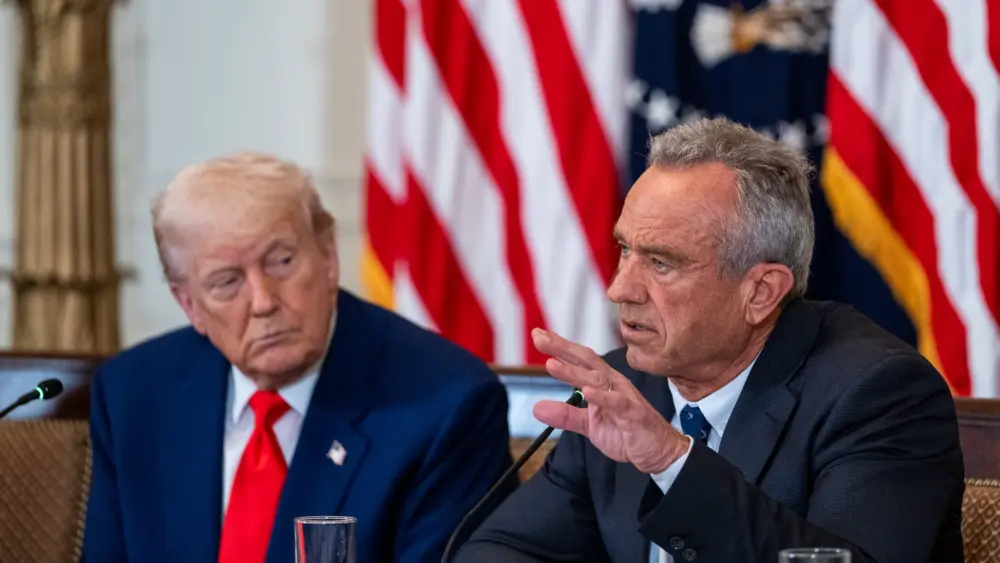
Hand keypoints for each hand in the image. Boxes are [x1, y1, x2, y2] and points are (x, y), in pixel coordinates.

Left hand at [530, 328, 690, 474]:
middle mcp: (613, 384)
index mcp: (603, 383)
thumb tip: (537, 408)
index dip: (559, 347)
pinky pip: (617, 403)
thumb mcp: (590, 425)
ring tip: (552, 364)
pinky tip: (587, 392)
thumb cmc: (627, 431)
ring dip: (574, 372)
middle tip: (539, 337)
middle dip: (562, 348)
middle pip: (586, 361)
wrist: (658, 451)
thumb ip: (565, 415)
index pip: (579, 360)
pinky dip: (603, 397)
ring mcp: (624, 397)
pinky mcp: (634, 414)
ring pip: (597, 380)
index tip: (538, 335)